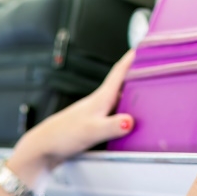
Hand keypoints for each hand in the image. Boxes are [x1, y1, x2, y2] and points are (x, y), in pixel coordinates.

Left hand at [7, 50, 136, 185]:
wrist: (44, 147)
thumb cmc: (63, 135)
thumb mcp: (92, 131)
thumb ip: (112, 126)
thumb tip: (130, 122)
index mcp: (100, 99)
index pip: (118, 73)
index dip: (130, 60)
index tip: (141, 48)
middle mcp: (98, 104)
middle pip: (121, 86)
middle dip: (136, 78)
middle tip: (152, 72)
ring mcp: (95, 114)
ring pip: (118, 102)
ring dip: (131, 98)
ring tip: (147, 97)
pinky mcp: (92, 125)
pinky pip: (113, 116)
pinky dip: (123, 115)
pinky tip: (129, 123)